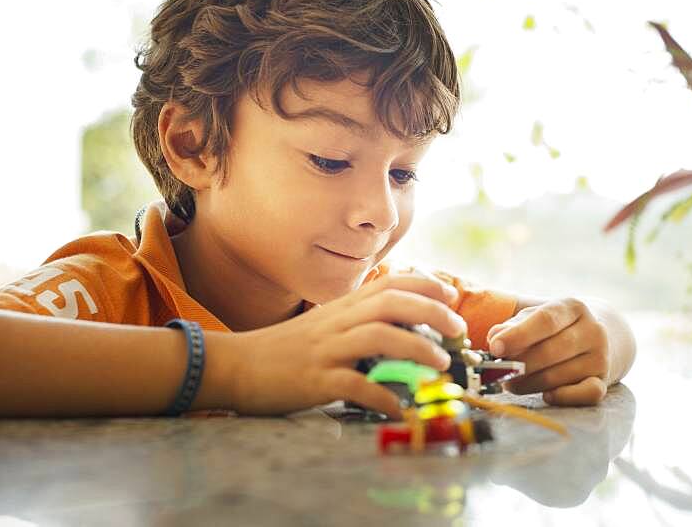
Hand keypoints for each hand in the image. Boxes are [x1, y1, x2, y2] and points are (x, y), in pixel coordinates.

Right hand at [224, 274, 466, 417]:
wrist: (234, 366)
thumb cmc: (285, 349)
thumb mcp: (324, 324)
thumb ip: (357, 319)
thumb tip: (399, 323)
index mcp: (342, 308)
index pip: (389, 283)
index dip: (424, 285)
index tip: (451, 296)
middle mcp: (337, 322)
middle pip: (391, 304)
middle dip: (432, 312)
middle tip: (458, 329)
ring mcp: (326, 350)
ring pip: (379, 336)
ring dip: (416, 349)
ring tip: (441, 365)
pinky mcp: (315, 381)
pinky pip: (355, 385)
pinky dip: (383, 397)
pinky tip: (400, 408)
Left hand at [485, 298, 610, 405]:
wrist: (592, 338)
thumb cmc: (554, 328)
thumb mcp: (534, 318)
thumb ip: (512, 326)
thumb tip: (495, 337)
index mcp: (573, 307)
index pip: (545, 320)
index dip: (518, 335)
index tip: (496, 347)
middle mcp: (592, 330)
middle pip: (551, 351)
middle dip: (519, 365)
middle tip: (499, 372)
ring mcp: (601, 356)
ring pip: (559, 376)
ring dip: (529, 384)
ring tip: (512, 383)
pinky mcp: (603, 380)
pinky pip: (586, 394)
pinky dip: (563, 397)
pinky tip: (546, 395)